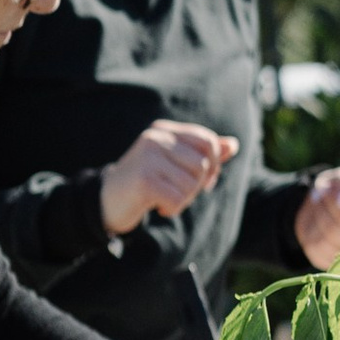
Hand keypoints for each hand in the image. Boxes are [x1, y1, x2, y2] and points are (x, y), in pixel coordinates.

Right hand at [101, 119, 235, 238]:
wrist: (106, 202)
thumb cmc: (145, 182)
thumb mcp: (174, 164)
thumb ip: (203, 154)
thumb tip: (234, 145)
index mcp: (165, 130)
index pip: (207, 142)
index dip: (214, 164)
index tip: (205, 181)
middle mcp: (156, 138)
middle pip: (202, 164)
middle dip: (197, 186)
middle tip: (179, 194)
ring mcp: (148, 157)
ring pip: (191, 183)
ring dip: (184, 200)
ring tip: (166, 200)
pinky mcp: (143, 180)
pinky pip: (177, 199)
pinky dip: (172, 209)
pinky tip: (158, 207)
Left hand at [296, 167, 339, 266]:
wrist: (323, 206)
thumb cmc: (337, 190)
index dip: (332, 203)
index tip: (328, 191)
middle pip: (334, 231)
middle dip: (320, 212)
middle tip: (319, 200)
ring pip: (321, 243)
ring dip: (313, 223)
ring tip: (317, 211)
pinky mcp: (332, 264)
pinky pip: (312, 252)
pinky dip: (308, 236)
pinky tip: (315, 227)